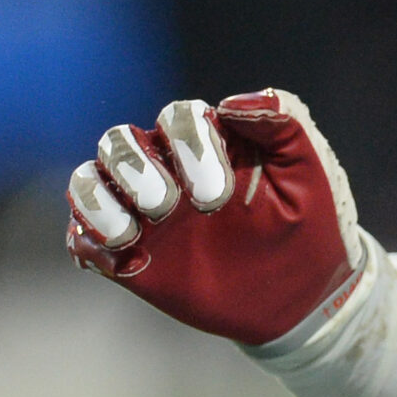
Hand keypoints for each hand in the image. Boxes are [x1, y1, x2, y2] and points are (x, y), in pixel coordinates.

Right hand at [66, 90, 363, 346]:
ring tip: (131, 231)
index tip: (219, 198)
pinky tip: (124, 262)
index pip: (178, 118)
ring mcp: (143, 210)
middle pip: (119, 142)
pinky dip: (89, 242)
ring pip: (88, 180)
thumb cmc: (312, 226)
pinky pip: (83, 235)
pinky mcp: (129, 251)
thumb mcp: (313, 174)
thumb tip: (233, 101)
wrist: (307, 295)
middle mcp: (168, 168)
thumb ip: (286, 125)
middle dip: (138, 172)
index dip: (190, 147)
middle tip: (171, 208)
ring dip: (97, 200)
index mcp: (211, 142)